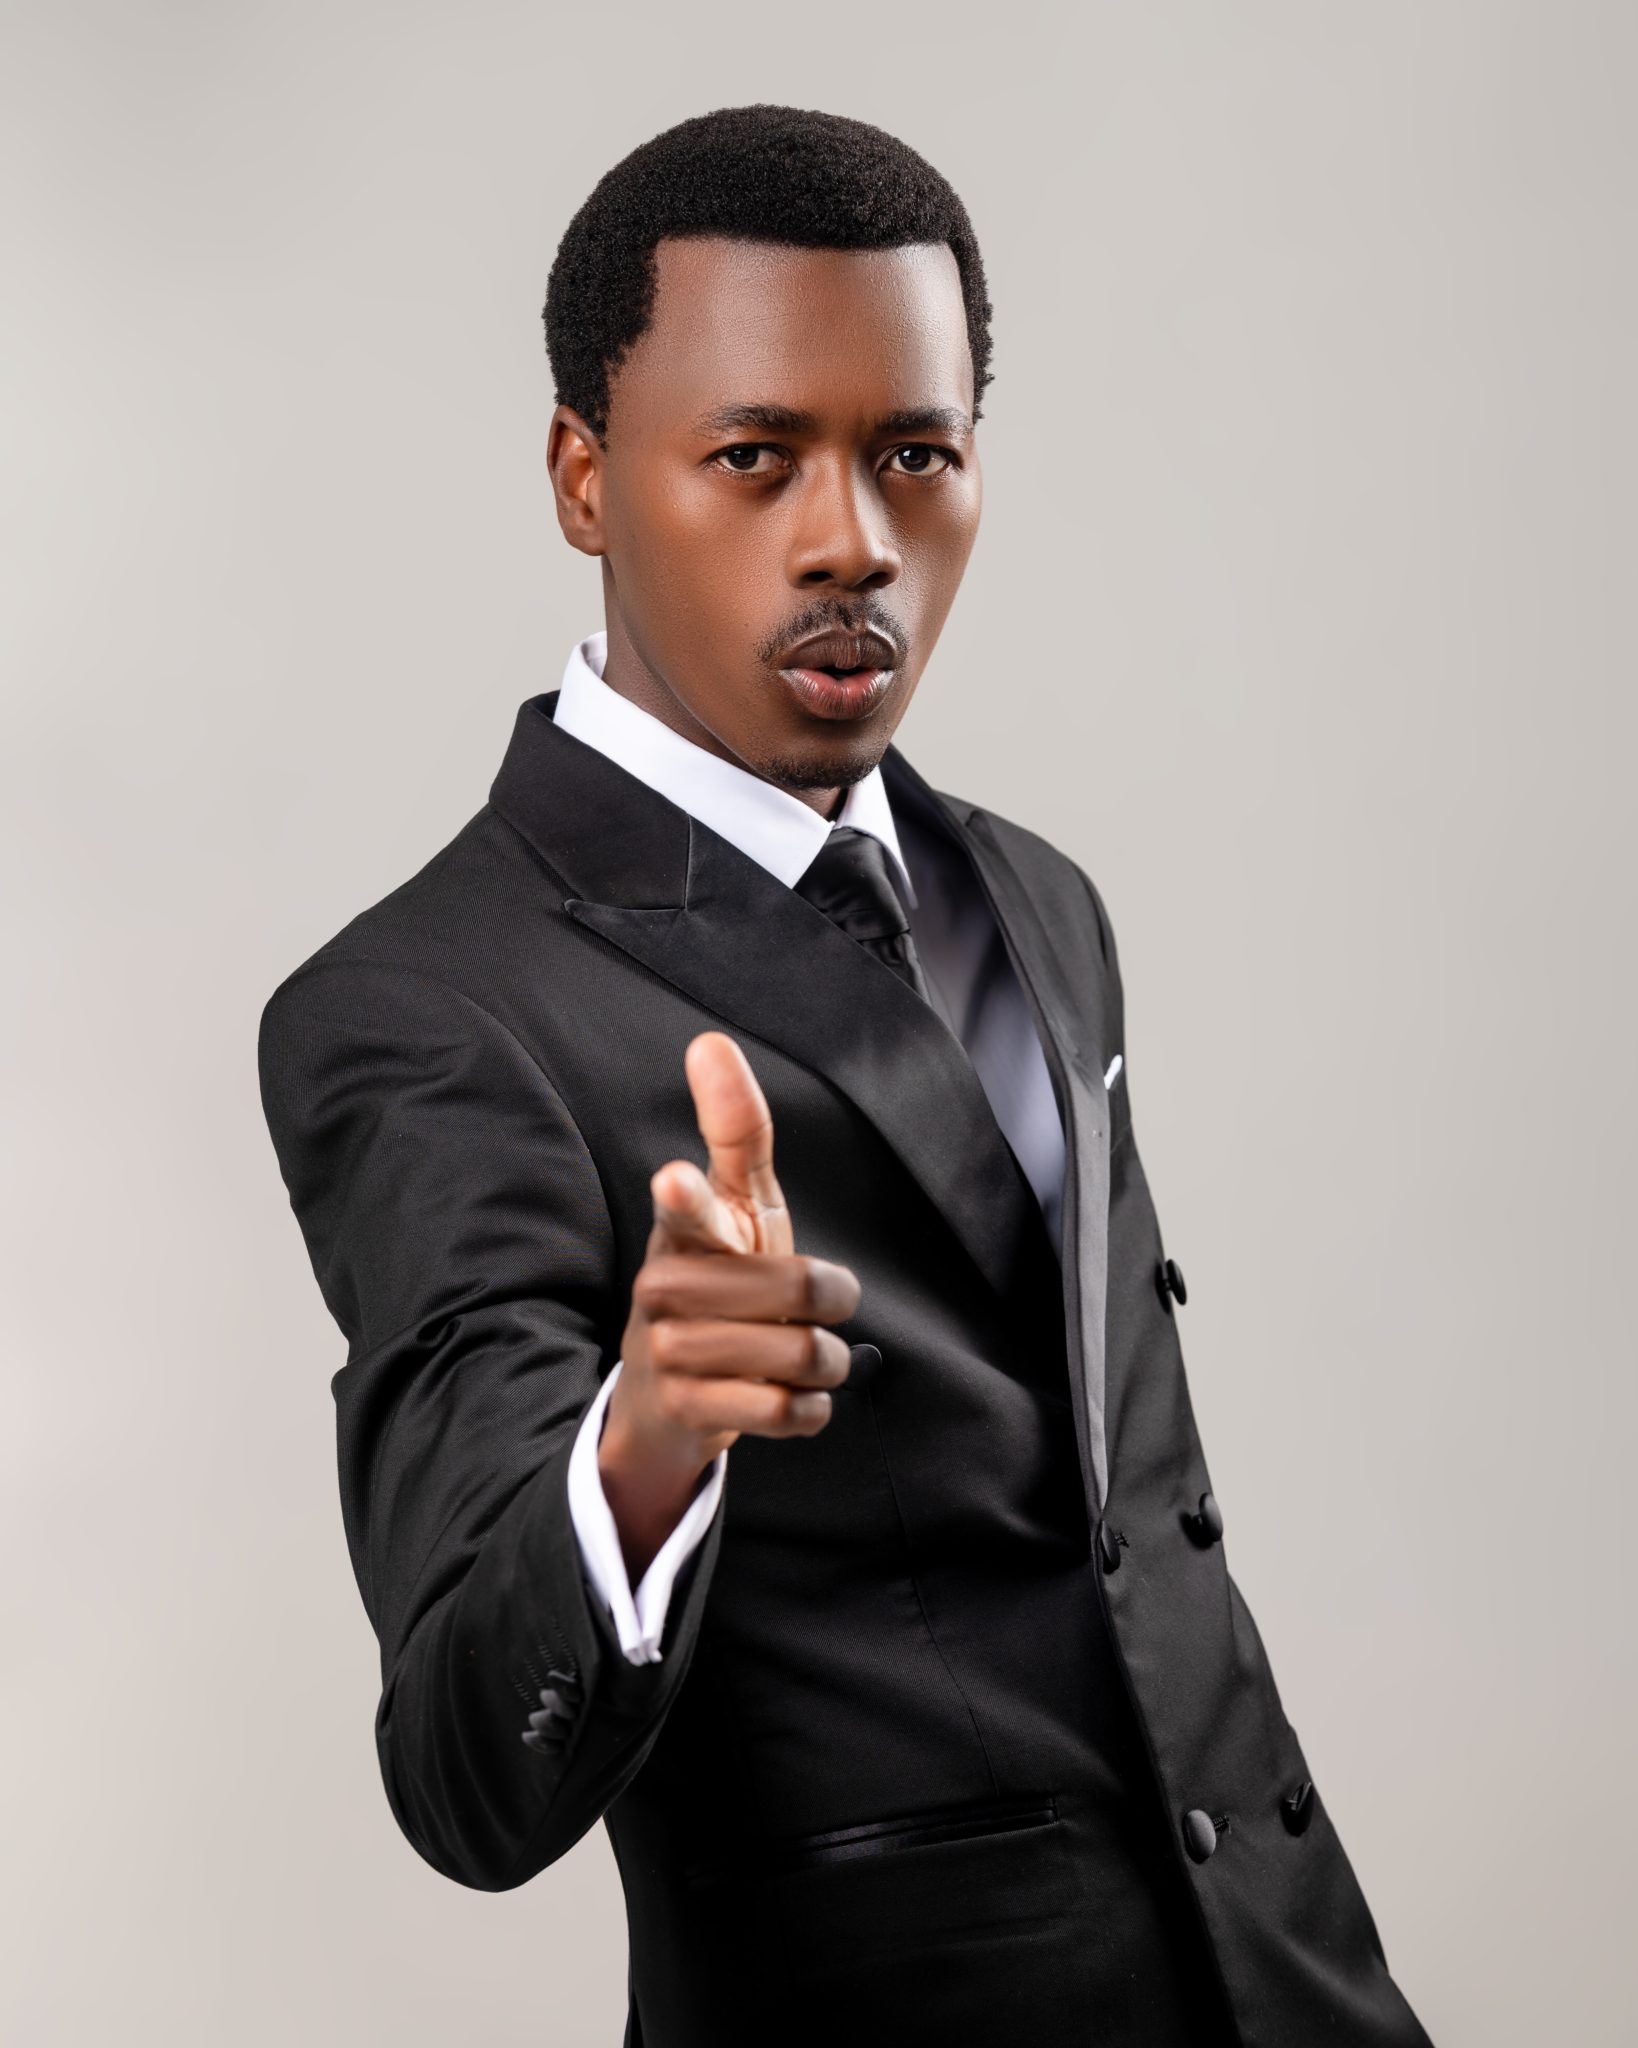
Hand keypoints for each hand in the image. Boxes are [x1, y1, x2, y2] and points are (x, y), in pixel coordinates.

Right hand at [598, 1030, 860, 1579]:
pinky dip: (809, 1409)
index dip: (686, 1192)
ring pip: (801, 1354)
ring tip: (797, 1353)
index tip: (674, 1176)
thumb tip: (708, 1041)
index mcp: (684, 1228)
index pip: (687, 1202)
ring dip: (824, 1361)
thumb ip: (735, 1128)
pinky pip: (789, 1410)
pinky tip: (788, 1398)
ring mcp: (670, 1350)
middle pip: (795, 1288)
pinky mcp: (687, 1409)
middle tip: (812, 1306)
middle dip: (829, 1300)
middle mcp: (665, 1285)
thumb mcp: (736, 1204)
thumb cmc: (718, 1277)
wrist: (666, 1393)